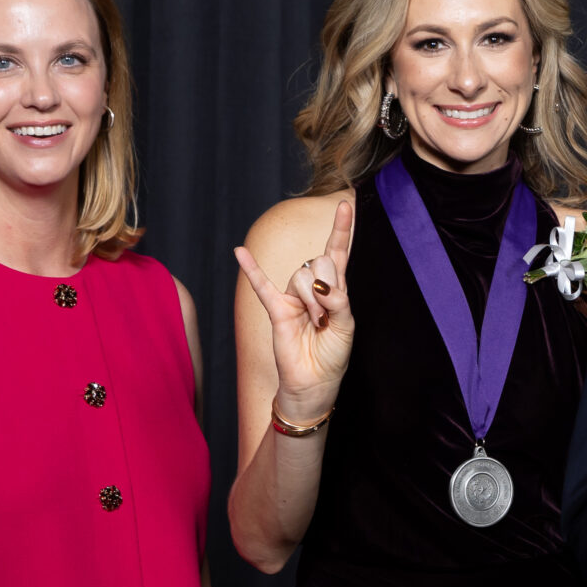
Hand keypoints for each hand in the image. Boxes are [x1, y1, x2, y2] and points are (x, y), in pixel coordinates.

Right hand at [234, 199, 356, 416]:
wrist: (314, 382)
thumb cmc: (333, 355)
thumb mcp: (346, 327)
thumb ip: (338, 301)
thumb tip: (320, 284)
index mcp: (335, 288)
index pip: (337, 252)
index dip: (341, 229)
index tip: (345, 205)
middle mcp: (313, 287)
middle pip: (320, 262)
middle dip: (328, 288)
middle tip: (327, 317)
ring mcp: (293, 296)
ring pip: (302, 277)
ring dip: (312, 301)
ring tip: (315, 323)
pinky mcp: (276, 309)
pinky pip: (261, 285)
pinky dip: (251, 268)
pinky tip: (239, 252)